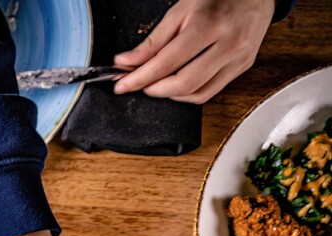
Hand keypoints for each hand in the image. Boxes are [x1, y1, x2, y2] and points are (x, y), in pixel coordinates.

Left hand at [113, 0, 275, 103]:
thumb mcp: (179, 11)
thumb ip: (153, 41)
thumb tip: (126, 63)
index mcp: (210, 25)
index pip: (168, 62)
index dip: (140, 78)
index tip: (122, 85)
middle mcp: (229, 44)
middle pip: (184, 83)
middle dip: (153, 89)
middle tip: (137, 84)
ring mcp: (239, 58)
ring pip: (197, 93)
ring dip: (169, 94)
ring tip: (155, 83)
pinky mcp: (243, 67)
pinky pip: (210, 91)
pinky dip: (187, 94)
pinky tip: (175, 84)